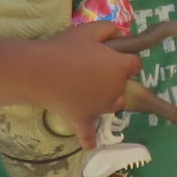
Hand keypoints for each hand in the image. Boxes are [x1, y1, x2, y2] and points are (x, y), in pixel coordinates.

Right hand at [36, 21, 142, 147]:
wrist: (40, 71)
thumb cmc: (66, 48)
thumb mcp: (90, 30)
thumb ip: (110, 29)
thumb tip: (122, 32)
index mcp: (120, 68)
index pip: (135, 64)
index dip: (125, 59)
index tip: (112, 56)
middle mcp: (116, 90)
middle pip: (124, 86)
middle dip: (114, 79)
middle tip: (92, 70)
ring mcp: (100, 107)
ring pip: (113, 105)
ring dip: (106, 100)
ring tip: (87, 90)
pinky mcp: (83, 119)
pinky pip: (88, 134)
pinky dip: (89, 139)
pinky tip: (90, 146)